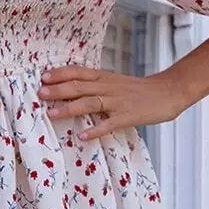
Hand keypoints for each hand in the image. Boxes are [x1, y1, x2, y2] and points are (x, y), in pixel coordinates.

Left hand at [38, 66, 185, 137]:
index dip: (61, 73)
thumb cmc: (138, 89)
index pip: (79, 72)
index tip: (43, 77)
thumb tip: (70, 89)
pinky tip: (82, 136)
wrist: (168, 91)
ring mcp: (118, 102)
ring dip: (70, 108)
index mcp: (105, 77)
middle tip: (40, 93)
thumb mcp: (115, 81)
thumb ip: (95, 84)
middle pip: (80, 86)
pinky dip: (95, 130)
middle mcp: (109, 87)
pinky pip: (109, 124)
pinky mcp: (128, 116)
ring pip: (90, 103)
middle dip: (59, 90)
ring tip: (52, 114)